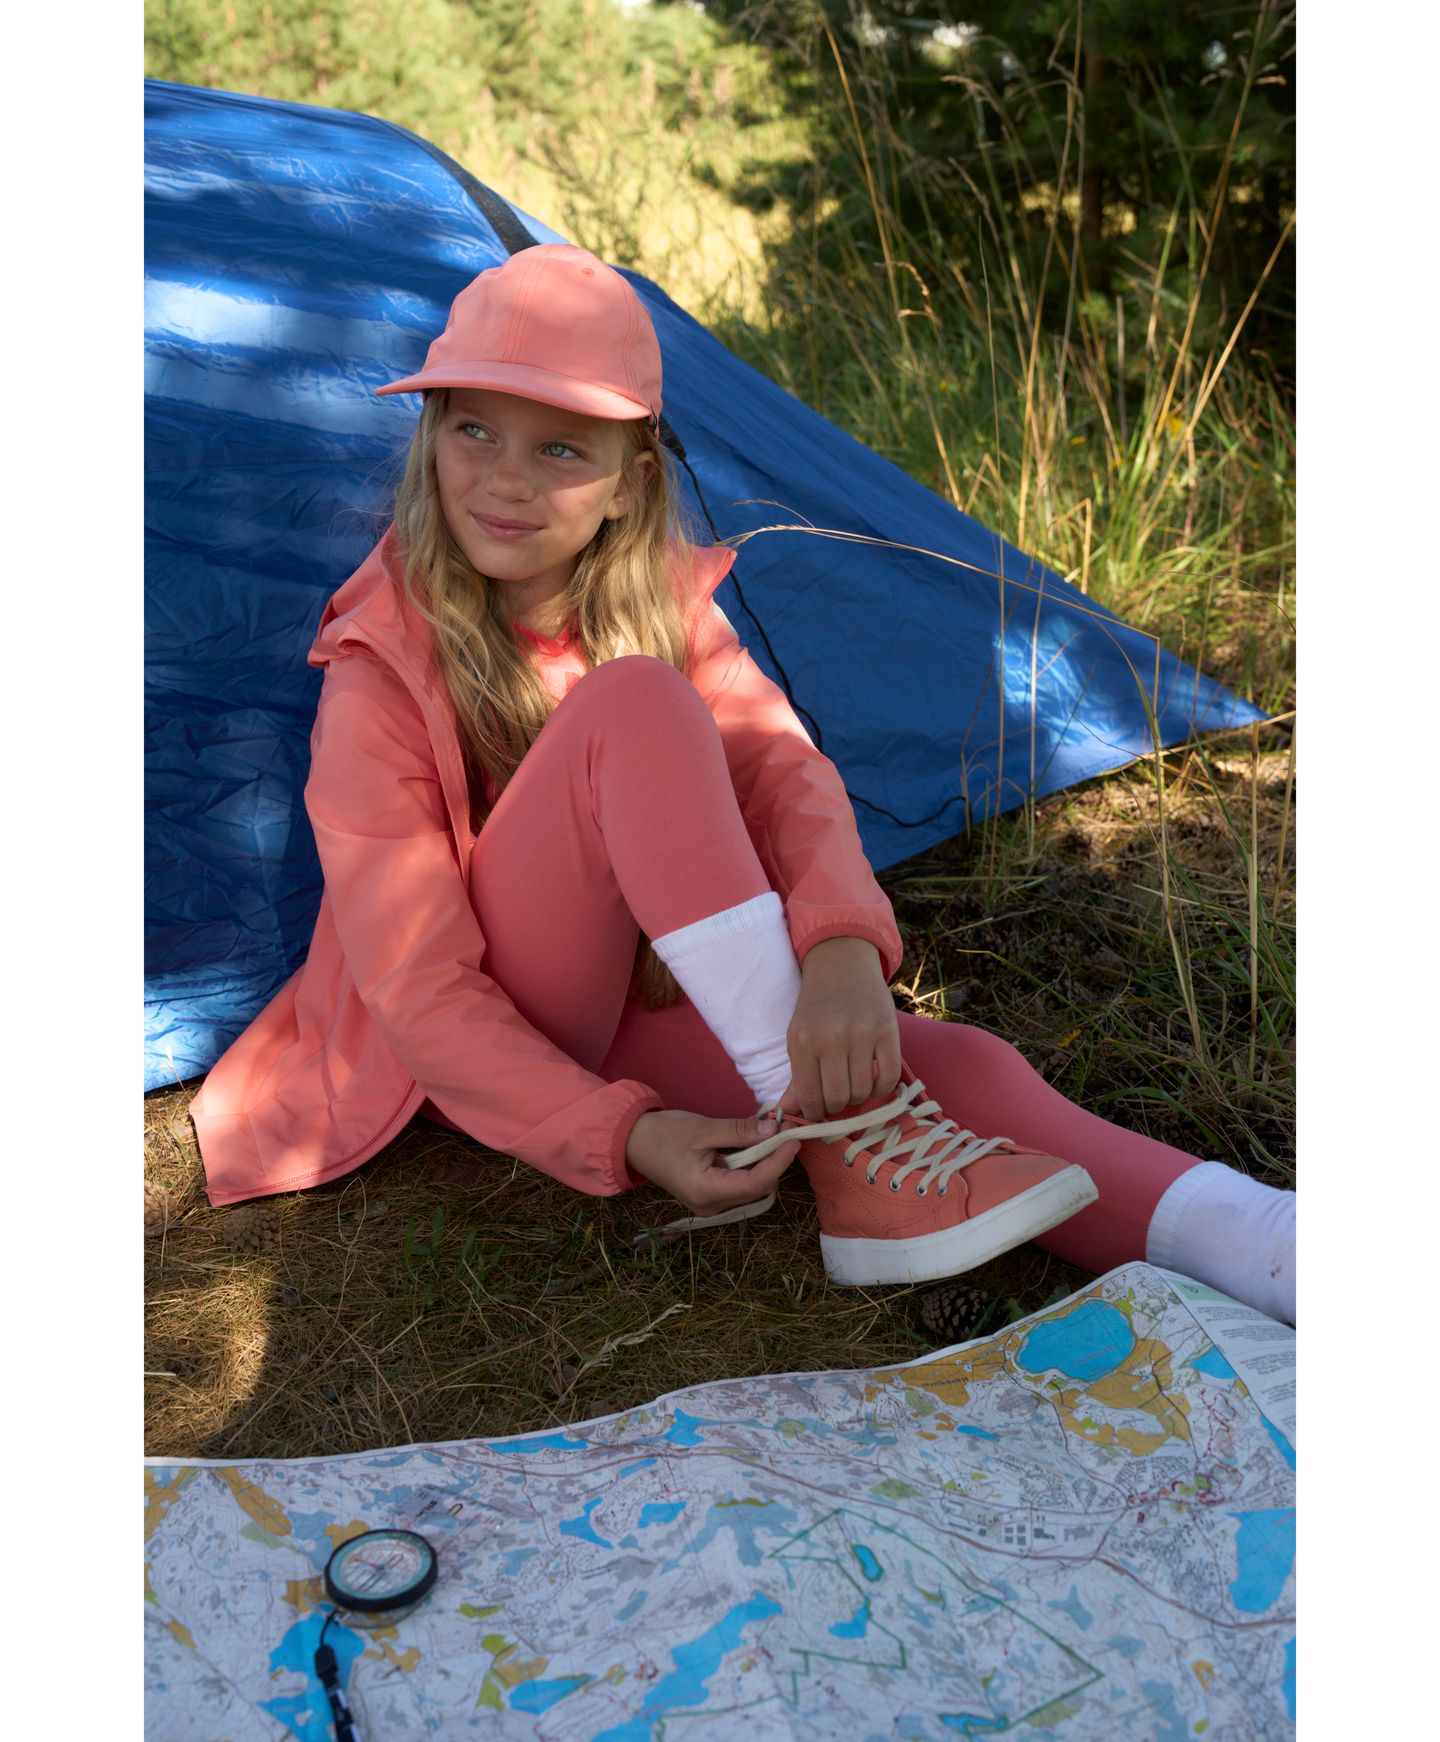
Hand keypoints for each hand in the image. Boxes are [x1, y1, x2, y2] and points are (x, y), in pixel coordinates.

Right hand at [625, 1109, 801, 1215]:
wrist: (632, 1142)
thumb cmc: (663, 1134)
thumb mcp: (703, 1128)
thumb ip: (740, 1132)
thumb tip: (774, 1130)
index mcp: (706, 1191)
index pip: (757, 1182)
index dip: (779, 1161)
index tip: (794, 1138)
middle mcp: (711, 1206)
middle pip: (757, 1187)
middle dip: (774, 1159)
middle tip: (784, 1130)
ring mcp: (710, 1204)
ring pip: (751, 1186)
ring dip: (763, 1161)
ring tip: (770, 1134)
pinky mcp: (709, 1196)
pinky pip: (739, 1183)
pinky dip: (749, 1165)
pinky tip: (752, 1145)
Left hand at [784, 936, 901, 1120]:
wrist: (842, 966)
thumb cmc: (816, 1007)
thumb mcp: (798, 1038)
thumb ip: (795, 1079)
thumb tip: (785, 1116)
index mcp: (802, 1041)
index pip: (810, 1098)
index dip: (816, 1112)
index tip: (819, 1110)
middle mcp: (831, 1038)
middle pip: (839, 1099)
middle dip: (837, 1107)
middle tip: (837, 1097)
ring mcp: (862, 1034)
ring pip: (863, 1091)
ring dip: (859, 1097)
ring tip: (853, 1085)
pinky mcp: (888, 1031)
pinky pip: (889, 1078)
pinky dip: (882, 1088)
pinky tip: (872, 1080)